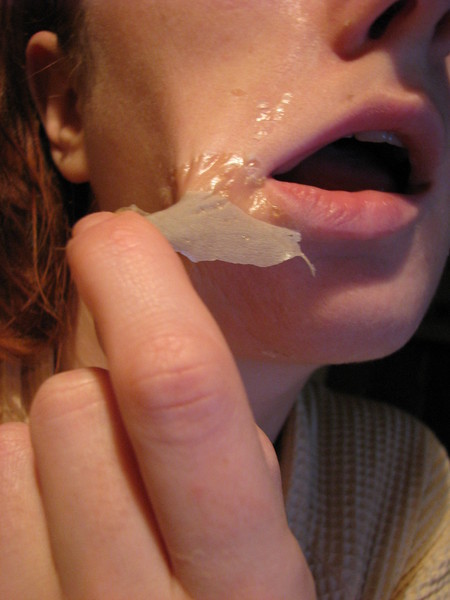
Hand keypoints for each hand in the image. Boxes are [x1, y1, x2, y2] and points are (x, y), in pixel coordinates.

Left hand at [0, 212, 314, 598]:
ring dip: (46, 450)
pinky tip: (50, 532)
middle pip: (70, 410)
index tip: (113, 235)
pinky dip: (13, 488)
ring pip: (4, 456)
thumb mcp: (248, 537)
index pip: (177, 396)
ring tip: (86, 500)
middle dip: (89, 381)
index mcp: (240, 586)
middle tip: (108, 403)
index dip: (139, 288)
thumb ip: (209, 443)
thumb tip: (144, 315)